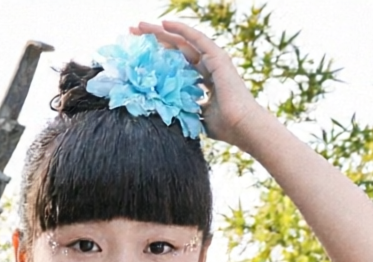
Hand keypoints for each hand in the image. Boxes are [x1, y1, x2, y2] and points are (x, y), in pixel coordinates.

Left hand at [134, 18, 265, 146]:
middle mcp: (206, 64)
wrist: (240, 126)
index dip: (155, 56)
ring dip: (160, 32)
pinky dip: (180, 30)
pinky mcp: (217, 57)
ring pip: (181, 41)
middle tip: (131, 32)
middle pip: (174, 48)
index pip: (174, 63)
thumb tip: (162, 113)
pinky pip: (196, 39)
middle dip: (153, 40)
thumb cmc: (222, 127)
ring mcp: (212, 59)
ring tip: (139, 26)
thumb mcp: (193, 115)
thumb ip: (181, 108)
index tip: (135, 53)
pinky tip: (164, 24)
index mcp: (201, 78)